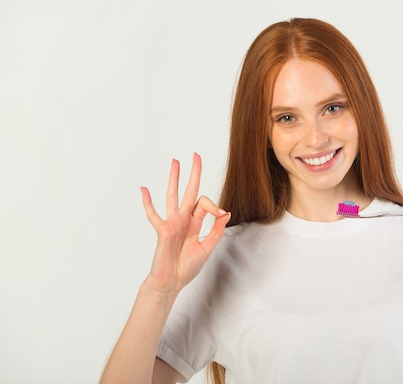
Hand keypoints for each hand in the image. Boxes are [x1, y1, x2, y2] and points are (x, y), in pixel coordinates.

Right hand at [140, 153, 229, 293]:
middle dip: (193, 173)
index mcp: (195, 223)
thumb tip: (226, 213)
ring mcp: (172, 223)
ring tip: (174, 161)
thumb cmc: (187, 267)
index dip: (215, 206)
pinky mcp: (162, 230)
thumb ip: (216, 231)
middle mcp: (183, 219)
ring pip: (173, 196)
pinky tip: (143, 189)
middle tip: (196, 155)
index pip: (205, 204)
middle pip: (189, 191)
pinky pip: (153, 214)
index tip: (221, 214)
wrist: (172, 282)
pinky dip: (148, 202)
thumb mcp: (207, 248)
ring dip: (173, 178)